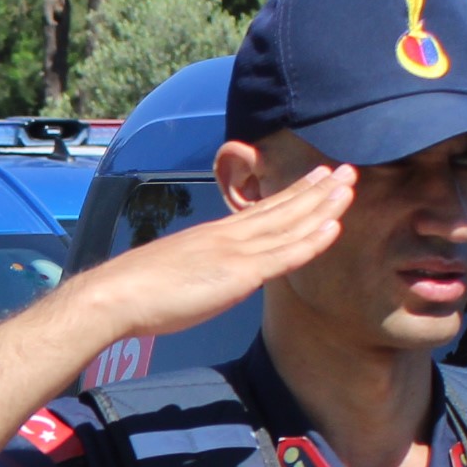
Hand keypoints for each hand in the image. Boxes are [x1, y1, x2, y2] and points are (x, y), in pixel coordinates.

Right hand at [87, 157, 355, 343]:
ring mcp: (235, 251)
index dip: (293, 194)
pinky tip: (333, 226)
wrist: (117, 295)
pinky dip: (310, 239)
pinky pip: (284, 254)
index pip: (262, 211)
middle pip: (281, 208)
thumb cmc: (138, 292)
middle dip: (317, 190)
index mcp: (214, 235)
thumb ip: (200, 271)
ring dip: (323, 205)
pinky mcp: (238, 273)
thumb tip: (209, 279)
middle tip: (347, 170)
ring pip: (289, 224)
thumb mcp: (177, 273)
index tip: (317, 179)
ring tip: (349, 185)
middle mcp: (229, 236)